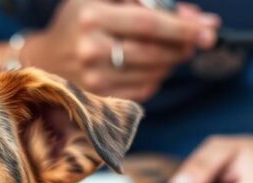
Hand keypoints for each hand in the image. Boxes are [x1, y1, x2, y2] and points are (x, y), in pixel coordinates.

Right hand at [25, 0, 218, 100]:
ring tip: (172, 50)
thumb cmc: (80, 20)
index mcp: (92, 17)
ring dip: (172, 61)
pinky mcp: (99, 98)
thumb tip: (190, 15)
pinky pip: (144, 89)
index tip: (209, 28)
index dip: (183, 26)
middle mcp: (91, 50)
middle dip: (183, 45)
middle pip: (154, 51)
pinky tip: (152, 66)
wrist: (44, 60)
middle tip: (198, 40)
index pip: (149, 23)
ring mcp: (94, 78)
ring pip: (153, 72)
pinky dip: (157, 77)